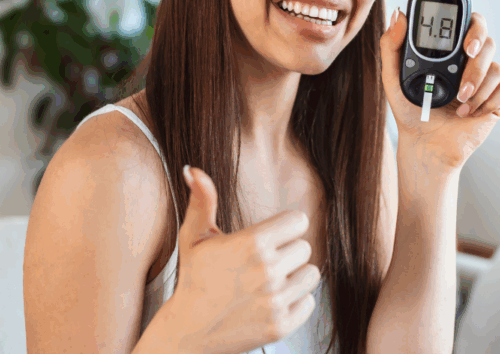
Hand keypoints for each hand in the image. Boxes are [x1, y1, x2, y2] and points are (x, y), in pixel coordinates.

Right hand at [166, 165, 319, 353]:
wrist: (188, 331)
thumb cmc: (194, 279)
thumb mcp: (194, 237)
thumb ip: (202, 200)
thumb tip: (193, 169)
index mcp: (252, 243)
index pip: (298, 221)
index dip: (285, 227)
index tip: (272, 236)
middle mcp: (267, 271)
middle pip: (305, 248)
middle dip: (287, 253)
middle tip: (264, 263)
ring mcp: (275, 300)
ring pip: (311, 275)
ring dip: (294, 277)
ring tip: (269, 282)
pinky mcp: (281, 325)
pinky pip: (309, 302)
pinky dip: (295, 302)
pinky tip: (271, 301)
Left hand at [379, 7, 499, 169]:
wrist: (425, 144)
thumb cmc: (410, 111)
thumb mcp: (393, 77)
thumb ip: (391, 45)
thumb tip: (398, 15)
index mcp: (449, 51)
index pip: (468, 24)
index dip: (472, 24)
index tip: (464, 40)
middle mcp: (469, 62)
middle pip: (487, 40)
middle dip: (479, 49)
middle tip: (467, 56)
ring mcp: (484, 80)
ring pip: (496, 67)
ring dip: (477, 84)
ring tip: (459, 101)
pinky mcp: (495, 100)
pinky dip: (488, 101)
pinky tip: (469, 112)